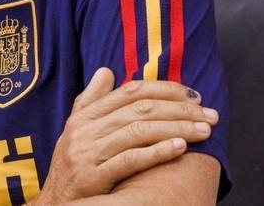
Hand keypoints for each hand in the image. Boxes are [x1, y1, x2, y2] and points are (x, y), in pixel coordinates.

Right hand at [33, 68, 218, 202]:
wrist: (54, 201)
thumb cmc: (71, 164)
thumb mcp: (76, 129)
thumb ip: (91, 99)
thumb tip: (105, 71)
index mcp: (84, 115)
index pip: (130, 92)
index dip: (164, 89)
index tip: (193, 94)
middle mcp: (85, 129)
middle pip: (139, 110)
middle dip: (180, 109)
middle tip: (208, 113)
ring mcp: (88, 152)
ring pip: (139, 132)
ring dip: (177, 129)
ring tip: (204, 131)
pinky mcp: (94, 177)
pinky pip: (131, 160)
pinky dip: (158, 152)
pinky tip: (181, 148)